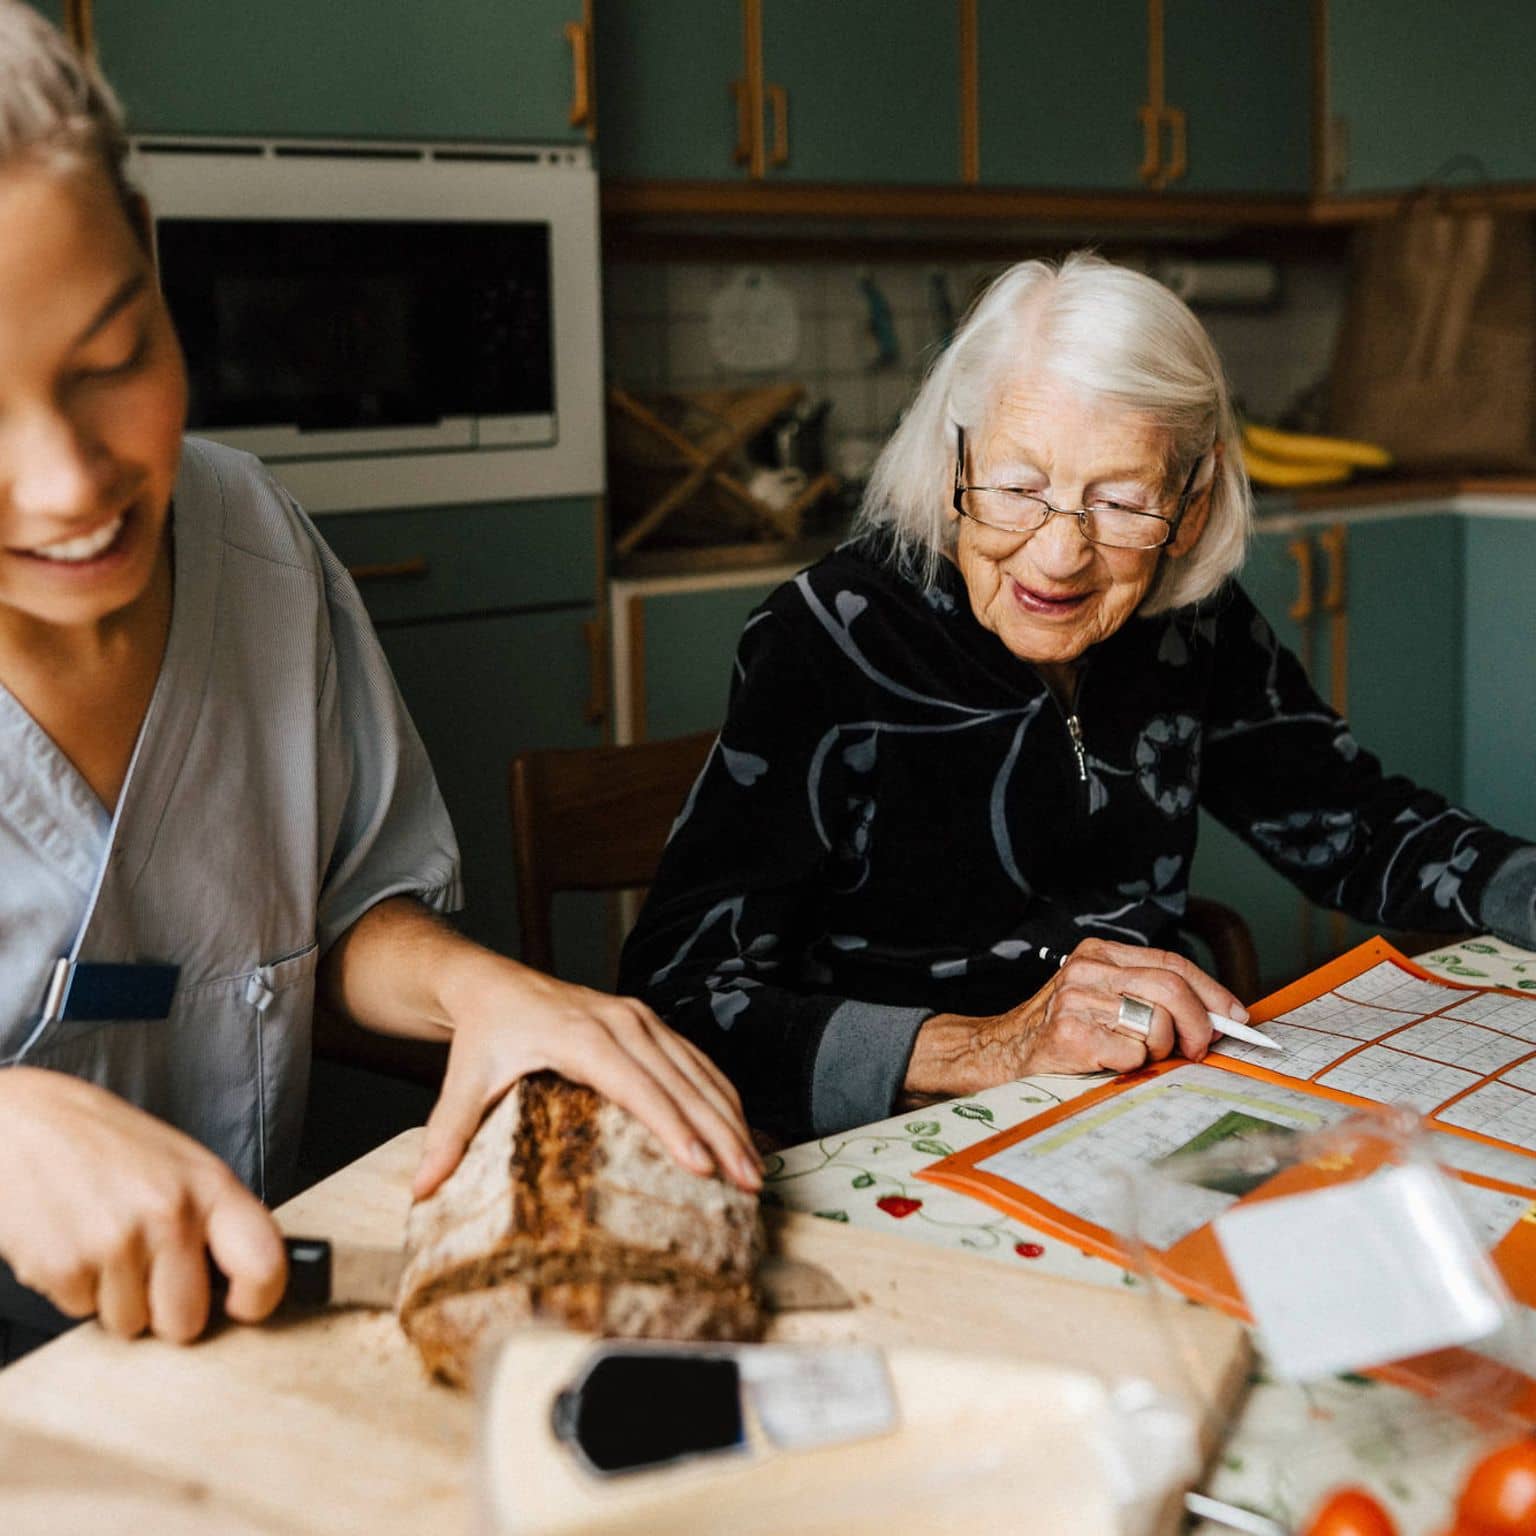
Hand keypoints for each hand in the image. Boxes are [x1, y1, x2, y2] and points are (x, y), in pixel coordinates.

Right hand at [0, 1069, 285, 1341]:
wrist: (21, 1122)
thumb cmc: (104, 1143)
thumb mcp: (179, 1163)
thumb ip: (211, 1218)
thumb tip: (237, 1278)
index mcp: (210, 1186)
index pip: (265, 1264)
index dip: (258, 1300)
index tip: (241, 1306)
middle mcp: (169, 1215)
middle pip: (187, 1323)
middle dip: (166, 1312)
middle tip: (149, 1275)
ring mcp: (115, 1243)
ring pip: (129, 1325)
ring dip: (115, 1298)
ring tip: (102, 1242)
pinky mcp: (62, 1267)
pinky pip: (81, 1313)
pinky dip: (76, 1289)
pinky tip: (71, 1242)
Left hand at [413, 952, 763, 1199]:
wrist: (492, 983)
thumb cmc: (483, 1034)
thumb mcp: (462, 1080)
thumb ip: (446, 1134)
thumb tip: (422, 1191)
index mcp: (580, 1036)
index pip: (636, 1085)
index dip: (671, 1126)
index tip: (700, 1166)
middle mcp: (621, 1022)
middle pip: (681, 1081)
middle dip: (719, 1133)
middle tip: (749, 1182)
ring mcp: (641, 1019)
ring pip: (699, 1070)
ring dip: (732, 1117)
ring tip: (757, 1167)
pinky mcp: (651, 1024)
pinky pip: (698, 1059)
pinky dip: (723, 1095)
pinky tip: (742, 1129)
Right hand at [905, 938, 1249, 1096]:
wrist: (997, 1055)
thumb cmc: (1060, 1032)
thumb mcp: (1101, 999)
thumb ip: (1150, 997)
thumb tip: (1219, 1017)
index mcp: (1098, 954)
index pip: (1172, 962)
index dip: (1212, 991)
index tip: (1236, 1016)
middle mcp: (1086, 970)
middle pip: (1170, 988)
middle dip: (1200, 1024)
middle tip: (1200, 1049)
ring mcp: (1075, 1000)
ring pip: (1156, 1024)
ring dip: (1159, 1051)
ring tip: (1135, 1056)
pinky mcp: (1068, 1034)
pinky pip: (1131, 1054)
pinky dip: (1131, 1067)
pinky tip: (1107, 1064)